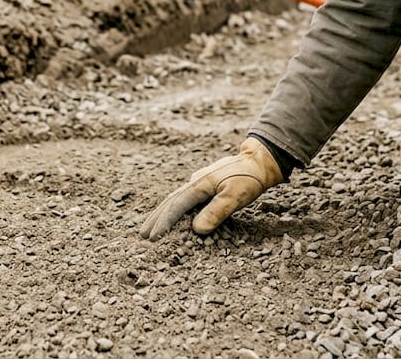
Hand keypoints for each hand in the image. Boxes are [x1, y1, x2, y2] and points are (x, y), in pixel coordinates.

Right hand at [139, 138, 283, 240]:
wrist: (258, 161)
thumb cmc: (248, 178)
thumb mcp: (235, 196)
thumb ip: (216, 211)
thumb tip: (197, 229)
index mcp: (199, 185)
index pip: (176, 207)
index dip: (163, 223)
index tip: (153, 238)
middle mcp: (195, 182)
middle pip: (170, 201)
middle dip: (155, 218)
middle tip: (142, 235)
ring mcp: (199, 181)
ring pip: (175, 198)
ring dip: (162, 213)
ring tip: (151, 226)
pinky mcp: (205, 184)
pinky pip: (184, 197)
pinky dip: (174, 208)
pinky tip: (173, 215)